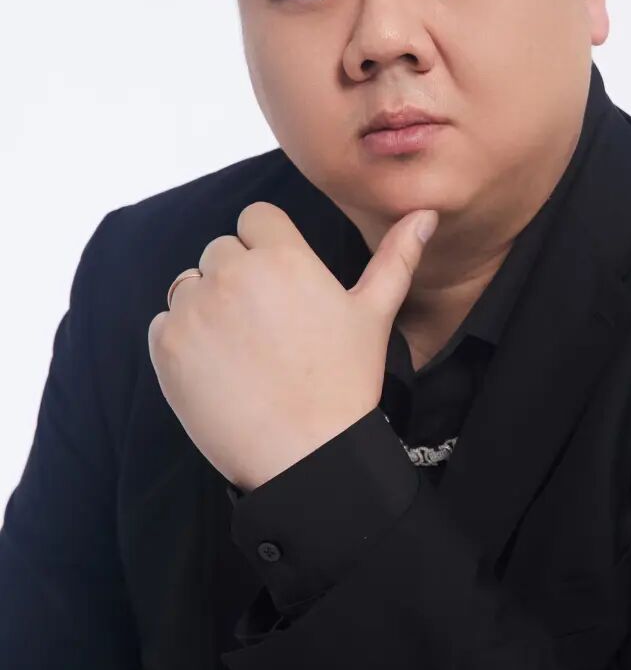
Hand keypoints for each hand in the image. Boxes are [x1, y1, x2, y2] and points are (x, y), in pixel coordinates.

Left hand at [147, 200, 437, 490]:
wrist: (307, 456)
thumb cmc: (346, 383)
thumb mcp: (375, 315)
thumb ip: (396, 257)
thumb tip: (426, 213)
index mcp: (283, 257)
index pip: (256, 219)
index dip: (269, 250)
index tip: (282, 288)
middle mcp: (233, 272)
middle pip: (221, 251)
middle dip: (238, 280)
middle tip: (268, 329)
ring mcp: (195, 308)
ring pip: (190, 285)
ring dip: (208, 308)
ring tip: (244, 353)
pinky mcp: (168, 345)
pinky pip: (164, 323)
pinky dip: (184, 343)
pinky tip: (221, 371)